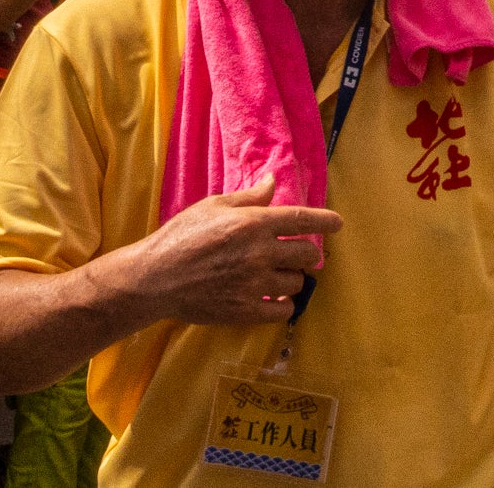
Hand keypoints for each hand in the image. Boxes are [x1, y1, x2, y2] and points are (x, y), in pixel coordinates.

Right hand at [131, 176, 342, 319]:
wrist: (155, 278)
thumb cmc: (182, 236)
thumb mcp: (213, 206)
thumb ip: (249, 198)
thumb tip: (273, 182)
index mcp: (253, 223)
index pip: (301, 219)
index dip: (325, 221)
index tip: (338, 223)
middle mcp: (260, 252)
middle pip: (307, 254)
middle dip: (307, 253)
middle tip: (296, 254)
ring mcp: (254, 283)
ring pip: (297, 282)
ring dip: (292, 278)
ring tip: (276, 276)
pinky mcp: (245, 310)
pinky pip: (282, 310)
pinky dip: (283, 303)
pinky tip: (272, 298)